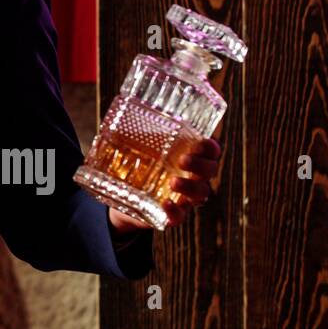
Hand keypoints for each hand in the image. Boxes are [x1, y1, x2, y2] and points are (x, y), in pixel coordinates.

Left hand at [108, 136, 222, 232]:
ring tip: (173, 182)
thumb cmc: (136, 162)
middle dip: (201, 165)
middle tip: (182, 160)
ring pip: (201, 193)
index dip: (211, 147)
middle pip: (210, 170)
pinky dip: (175, 212)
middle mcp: (191, 175)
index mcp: (187, 155)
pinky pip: (180, 216)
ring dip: (190, 187)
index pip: (210, 150)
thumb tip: (116, 113)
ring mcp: (183, 196)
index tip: (203, 142)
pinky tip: (166, 204)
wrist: (121, 195)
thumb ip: (134, 130)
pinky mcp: (171, 213)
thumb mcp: (135, 144)